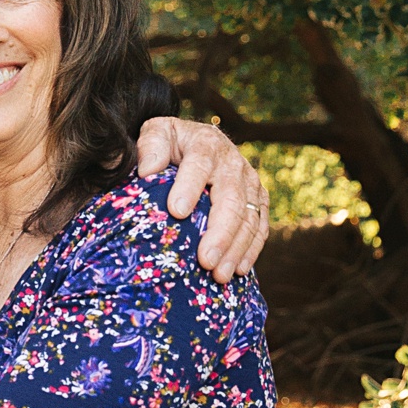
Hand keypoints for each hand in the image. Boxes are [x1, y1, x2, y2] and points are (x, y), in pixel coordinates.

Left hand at [133, 113, 271, 278]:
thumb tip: (147, 170)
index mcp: (206, 144)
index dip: (189, 188)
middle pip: (231, 199)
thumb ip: (151, 146)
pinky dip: (251, 249)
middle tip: (204, 261)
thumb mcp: (158, 132)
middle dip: (219, 233)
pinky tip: (239, 271)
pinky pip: (260, 226)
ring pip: (248, 218)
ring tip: (219, 275)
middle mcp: (232, 163)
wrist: (199, 138)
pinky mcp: (258, 198)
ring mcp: (249, 182)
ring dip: (236, 249)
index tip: (176, 212)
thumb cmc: (172, 142)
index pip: (199, 165)